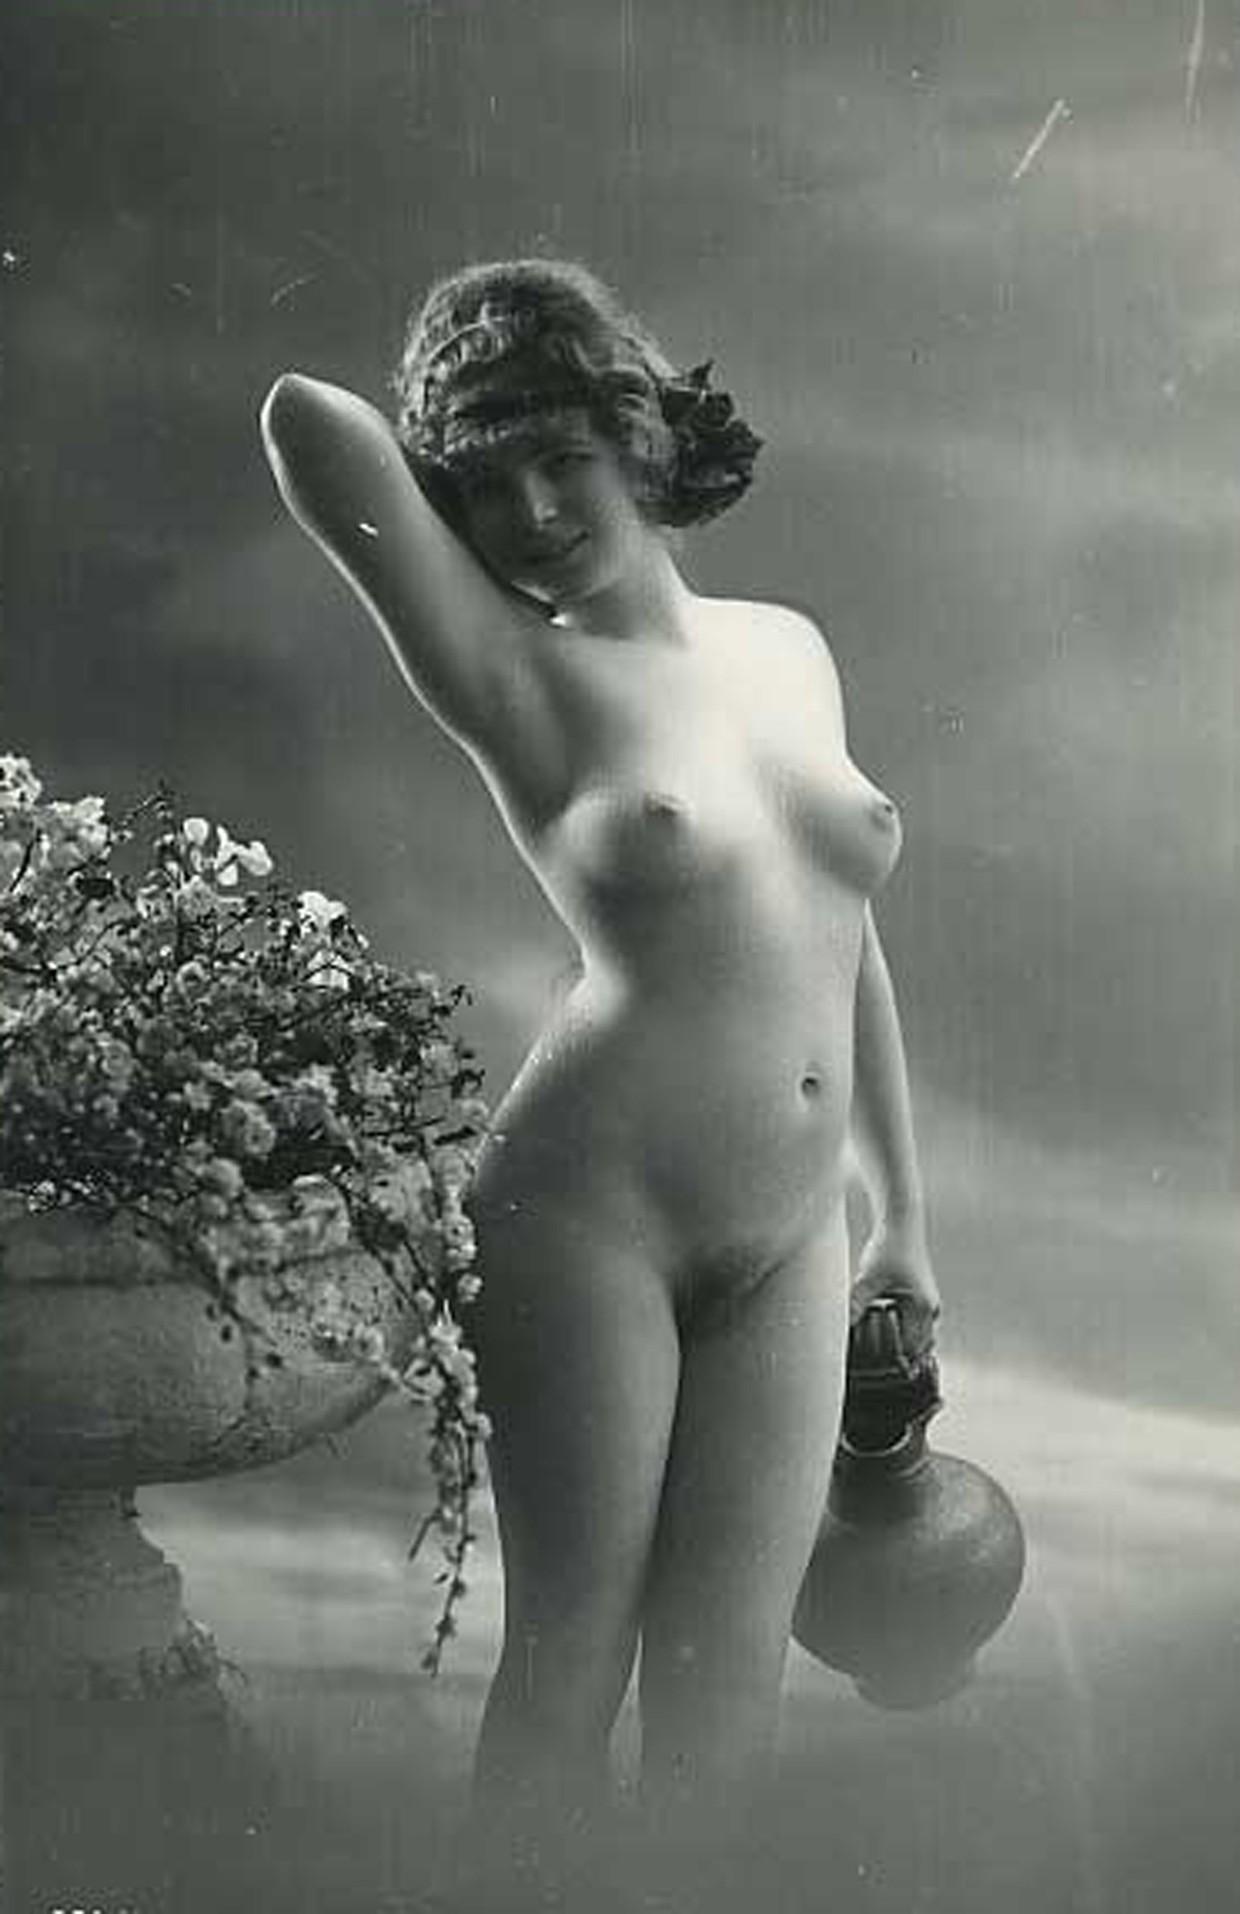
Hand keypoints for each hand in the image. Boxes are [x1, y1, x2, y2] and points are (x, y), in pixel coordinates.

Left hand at [851, 1216, 940, 1363]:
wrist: (900, 1221)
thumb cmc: (889, 1246)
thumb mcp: (866, 1280)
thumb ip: (853, 1307)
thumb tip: (839, 1330)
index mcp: (923, 1309)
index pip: (910, 1351)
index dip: (891, 1363)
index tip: (874, 1369)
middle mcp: (931, 1309)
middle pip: (916, 1349)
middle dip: (897, 1357)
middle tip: (874, 1365)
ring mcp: (928, 1304)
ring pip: (916, 1338)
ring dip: (898, 1344)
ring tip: (876, 1348)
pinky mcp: (920, 1298)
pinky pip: (913, 1326)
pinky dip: (899, 1332)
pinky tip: (881, 1331)